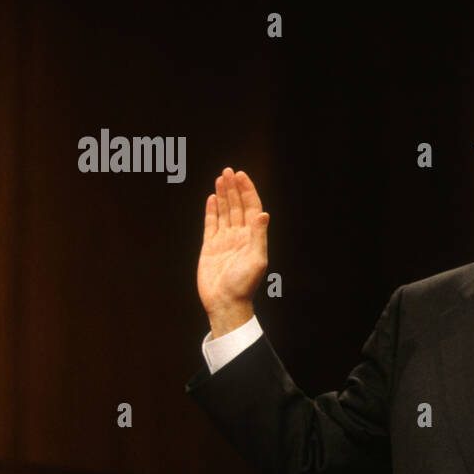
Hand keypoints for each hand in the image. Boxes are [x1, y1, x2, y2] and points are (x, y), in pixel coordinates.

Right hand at [198, 167, 269, 335]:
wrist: (225, 303)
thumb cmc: (243, 284)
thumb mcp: (256, 259)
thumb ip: (258, 236)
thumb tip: (263, 214)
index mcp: (252, 237)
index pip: (251, 208)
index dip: (247, 191)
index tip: (241, 175)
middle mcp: (240, 236)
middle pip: (237, 206)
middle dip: (234, 188)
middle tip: (228, 170)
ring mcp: (225, 241)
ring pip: (225, 213)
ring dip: (223, 196)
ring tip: (220, 178)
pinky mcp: (210, 247)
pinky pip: (211, 225)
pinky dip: (212, 211)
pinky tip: (212, 199)